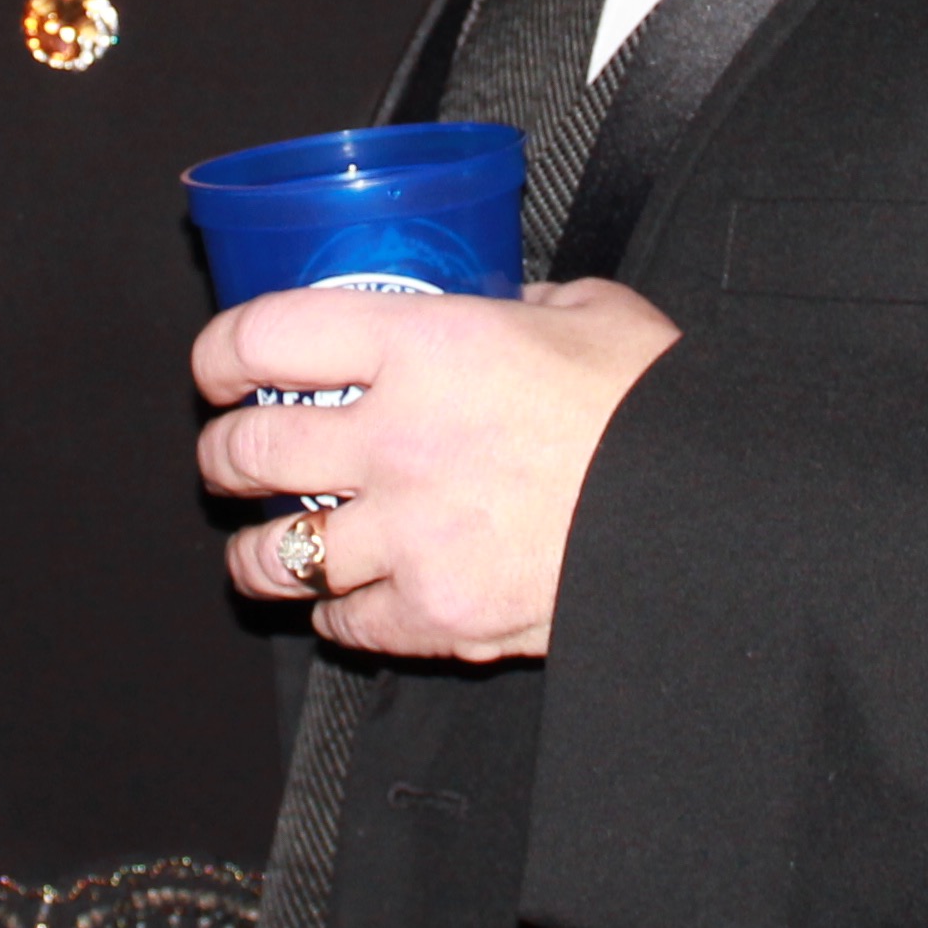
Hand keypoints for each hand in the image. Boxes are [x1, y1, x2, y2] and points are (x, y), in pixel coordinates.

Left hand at [193, 281, 679, 661]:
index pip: (262, 335)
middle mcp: (394, 438)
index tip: (217, 366)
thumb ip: (517, 305)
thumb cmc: (656, 406)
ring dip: (260, 551)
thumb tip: (498, 305)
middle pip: (246, 450)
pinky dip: (339, 613)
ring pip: (276, 553)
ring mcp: (408, 533)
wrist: (710, 512)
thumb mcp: (586, 311)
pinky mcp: (437, 613)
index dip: (219, 351)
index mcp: (421, 344)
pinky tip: (350, 600)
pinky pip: (348, 622)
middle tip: (228, 457)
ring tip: (265, 547)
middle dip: (222, 456)